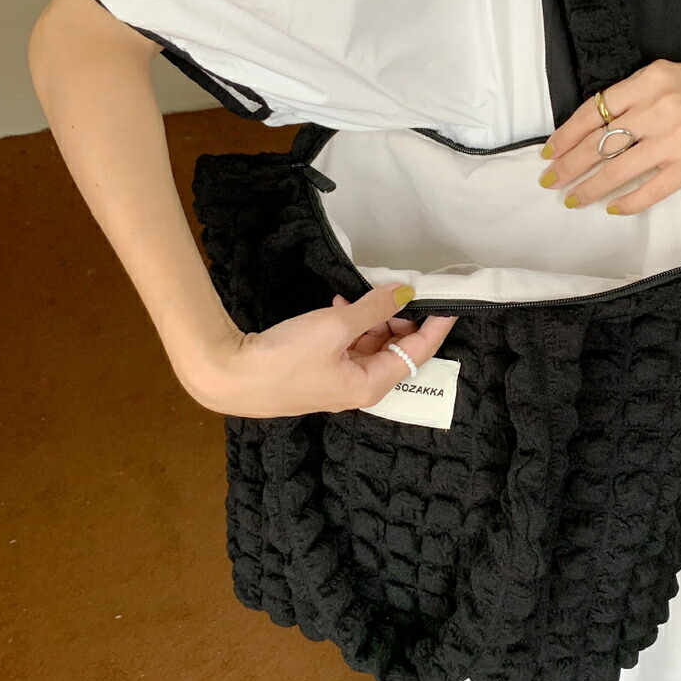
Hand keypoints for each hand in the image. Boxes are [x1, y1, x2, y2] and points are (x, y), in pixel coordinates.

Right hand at [184, 282, 458, 417]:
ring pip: (370, 345)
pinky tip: (338, 304)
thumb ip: (373, 307)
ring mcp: (337, 381)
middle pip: (395, 350)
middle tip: (392, 292)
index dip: (436, 327)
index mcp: (371, 385)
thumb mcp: (335, 325)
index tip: (450, 304)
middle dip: (397, 319)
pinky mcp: (318, 372)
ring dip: (371, 319)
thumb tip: (404, 292)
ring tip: (360, 295)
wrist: (230, 377)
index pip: (418, 354)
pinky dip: (350, 324)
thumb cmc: (284, 358)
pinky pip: (347, 346)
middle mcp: (359, 388)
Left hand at [536, 53, 680, 213]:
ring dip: (590, 188)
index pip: (593, 112)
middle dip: (568, 166)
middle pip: (599, 144)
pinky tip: (613, 208)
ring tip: (573, 199)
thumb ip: (633, 97)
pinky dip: (628, 202)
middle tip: (550, 181)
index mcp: (649, 81)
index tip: (549, 153)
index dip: (565, 136)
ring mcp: (678, 138)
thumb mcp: (667, 76)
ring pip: (619, 170)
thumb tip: (590, 128)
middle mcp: (660, 107)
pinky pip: (651, 189)